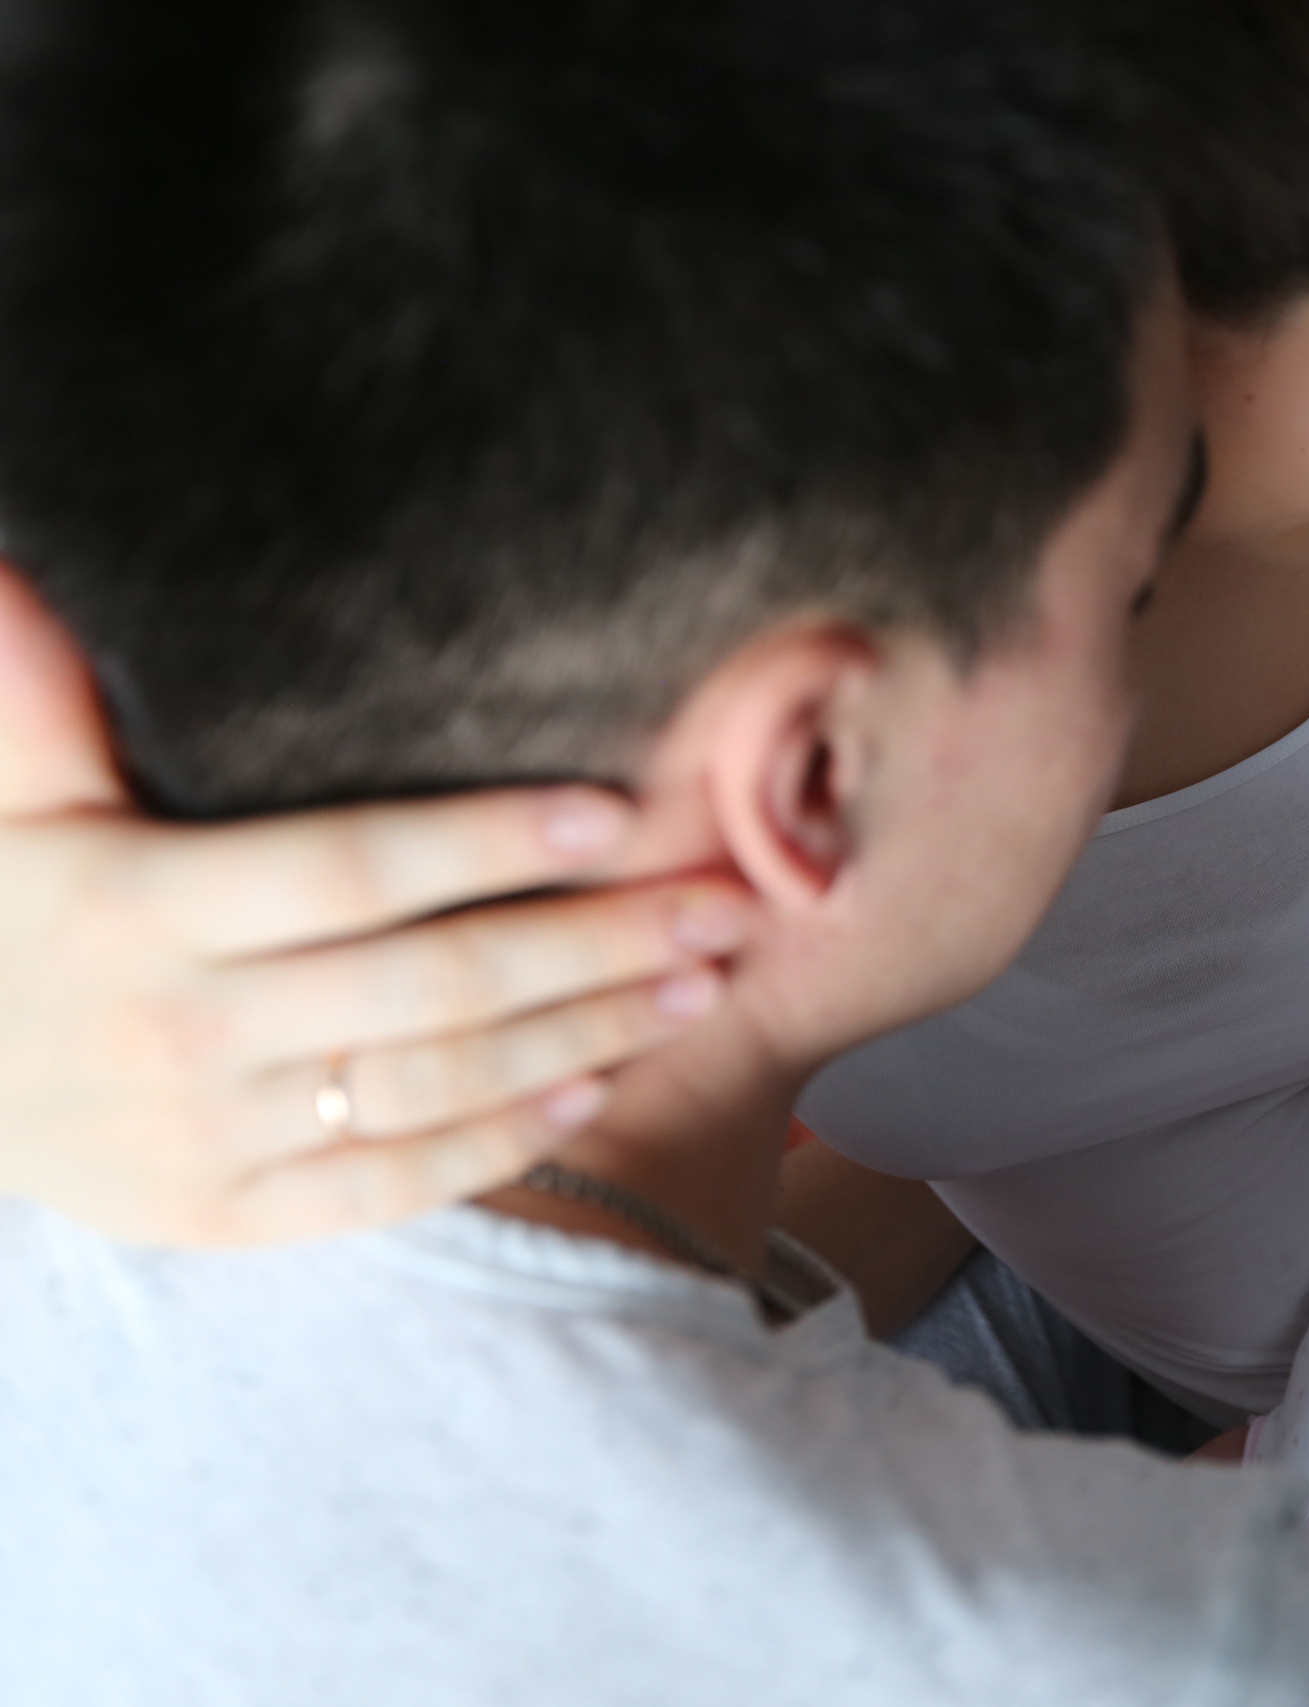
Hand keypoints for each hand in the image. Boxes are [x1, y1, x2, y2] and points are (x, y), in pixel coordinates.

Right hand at [0, 568, 743, 1245]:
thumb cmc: (3, 919)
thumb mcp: (8, 804)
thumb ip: (40, 696)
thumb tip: (27, 562)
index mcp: (139, 907)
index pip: (352, 867)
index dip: (488, 843)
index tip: (617, 819)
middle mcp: (181, 1028)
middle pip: (431, 983)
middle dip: (594, 944)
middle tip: (721, 908)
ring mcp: (207, 1136)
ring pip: (433, 1083)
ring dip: (583, 1035)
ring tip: (695, 986)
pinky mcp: (227, 1218)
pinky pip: (388, 1183)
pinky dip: (498, 1138)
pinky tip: (596, 1087)